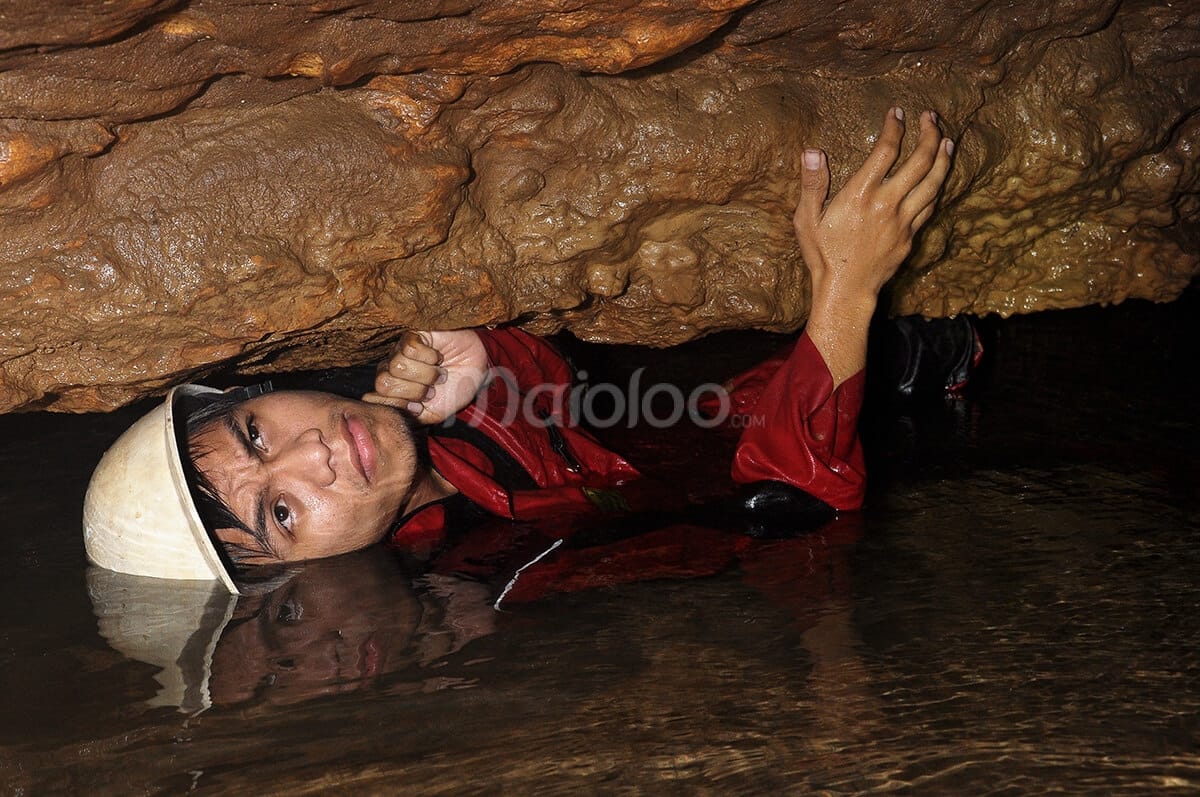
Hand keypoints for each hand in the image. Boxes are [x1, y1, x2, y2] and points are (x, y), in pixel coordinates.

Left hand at [362, 330, 489, 423]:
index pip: (374, 398)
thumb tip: (372, 404)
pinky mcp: (412, 336)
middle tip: (431, 389)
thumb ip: (406, 415)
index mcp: (392, 391)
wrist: (478, 371)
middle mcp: (391, 371)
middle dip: (414, 390)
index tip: (420, 407)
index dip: (400, 404)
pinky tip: (437, 358)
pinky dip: (429, 357)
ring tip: (438, 373)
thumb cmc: (455, 392)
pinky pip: (410, 349)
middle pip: (384, 383)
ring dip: (426, 374)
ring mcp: (400, 352)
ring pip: (398, 366)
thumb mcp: (432, 414)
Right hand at [795, 107, 953, 308]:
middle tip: (930, 117)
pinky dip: (938, 186)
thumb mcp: (806, 220)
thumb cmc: (823, 255)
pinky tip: (939, 176)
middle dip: (928, 134)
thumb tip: (813, 152)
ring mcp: (903, 221)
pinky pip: (930, 205)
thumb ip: (812, 184)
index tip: (897, 112)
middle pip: (919, 161)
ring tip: (947, 140)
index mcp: (861, 195)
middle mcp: (887, 203)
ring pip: (933, 182)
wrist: (846, 291)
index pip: (885, 151)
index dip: (894, 127)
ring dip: (942, 157)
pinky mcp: (910, 236)